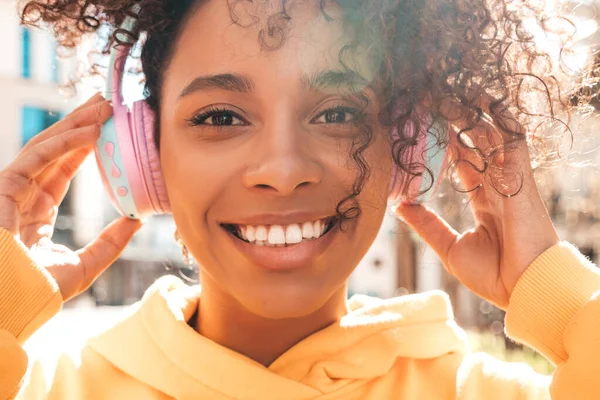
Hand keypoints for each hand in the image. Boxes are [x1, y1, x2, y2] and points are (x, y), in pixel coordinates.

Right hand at [0, 93, 141, 301]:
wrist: (10, 305)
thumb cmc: (38, 291)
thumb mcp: (85, 265)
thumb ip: (109, 243)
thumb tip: (137, 220)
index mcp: (37, 210)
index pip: (63, 168)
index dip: (85, 145)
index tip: (109, 127)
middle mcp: (23, 195)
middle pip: (54, 149)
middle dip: (81, 123)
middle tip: (107, 101)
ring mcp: (11, 189)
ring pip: (45, 146)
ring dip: (76, 123)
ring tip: (105, 105)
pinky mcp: (3, 187)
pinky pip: (36, 156)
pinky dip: (63, 142)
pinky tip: (90, 131)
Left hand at [396, 110, 558, 308]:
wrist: (524, 291)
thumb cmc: (493, 275)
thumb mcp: (450, 247)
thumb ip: (427, 224)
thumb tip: (400, 206)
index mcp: (484, 200)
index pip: (464, 161)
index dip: (447, 143)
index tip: (426, 126)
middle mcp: (497, 185)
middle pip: (476, 143)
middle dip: (456, 122)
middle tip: (431, 102)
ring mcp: (510, 180)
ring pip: (492, 137)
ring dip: (472, 115)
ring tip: (447, 95)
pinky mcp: (520, 179)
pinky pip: (514, 142)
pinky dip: (501, 120)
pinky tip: (483, 101)